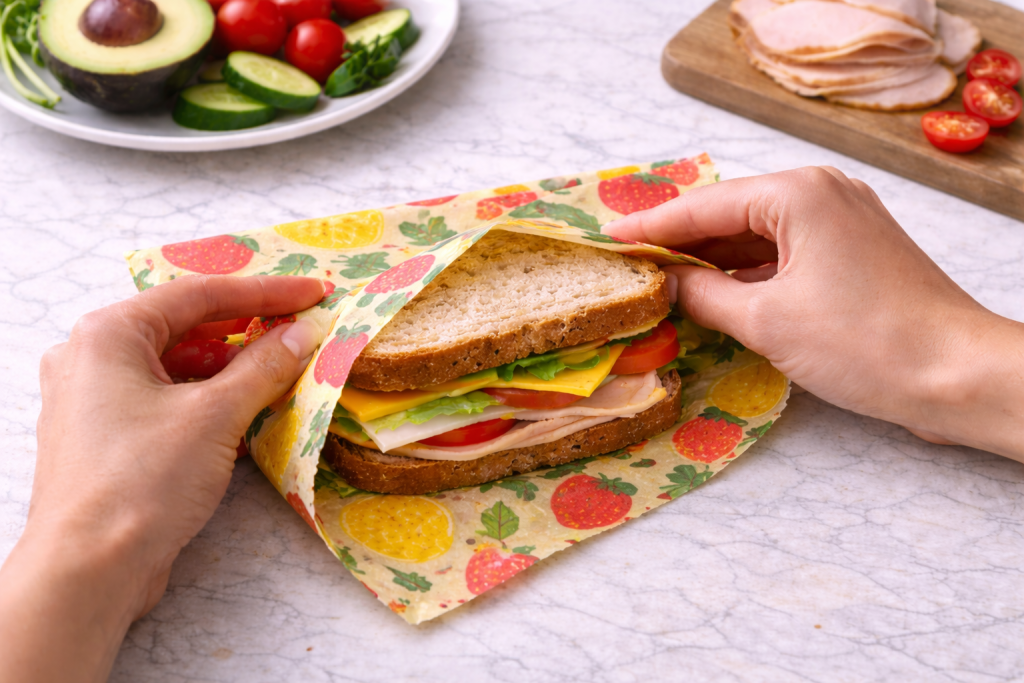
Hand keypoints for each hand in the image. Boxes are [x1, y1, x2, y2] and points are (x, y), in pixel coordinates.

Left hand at [0, 275, 324, 682]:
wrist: (88, 572)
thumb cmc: (143, 481)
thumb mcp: (215, 415)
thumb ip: (264, 366)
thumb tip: (302, 332)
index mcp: (109, 334)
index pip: (199, 295)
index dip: (265, 291)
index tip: (314, 291)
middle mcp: (92, 357)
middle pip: (187, 327)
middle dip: (248, 329)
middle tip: (301, 328)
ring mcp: (95, 400)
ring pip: (178, 366)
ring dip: (232, 368)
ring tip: (285, 370)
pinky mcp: (108, 438)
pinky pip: (167, 400)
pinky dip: (209, 399)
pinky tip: (249, 409)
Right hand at [604, 167, 1023, 459]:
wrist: (958, 375)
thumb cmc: (865, 342)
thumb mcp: (768, 321)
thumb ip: (705, 296)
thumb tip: (666, 285)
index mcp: (798, 193)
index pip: (703, 205)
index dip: (651, 226)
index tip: (607, 239)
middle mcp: (820, 194)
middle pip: (729, 214)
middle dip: (679, 243)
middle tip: (628, 263)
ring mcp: (840, 222)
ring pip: (755, 236)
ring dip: (711, 261)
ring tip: (659, 281)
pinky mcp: (852, 254)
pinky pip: (782, 255)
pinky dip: (746, 274)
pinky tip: (713, 294)